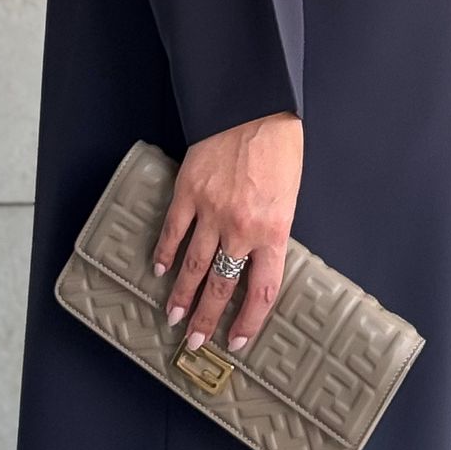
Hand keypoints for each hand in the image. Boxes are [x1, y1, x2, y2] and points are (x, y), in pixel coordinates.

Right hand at [152, 109, 302, 354]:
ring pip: (193, 266)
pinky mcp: (189, 191)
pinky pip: (174, 231)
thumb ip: (272, 230)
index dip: (249, 322)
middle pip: (221, 285)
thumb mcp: (289, 195)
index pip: (261, 291)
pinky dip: (165, 253)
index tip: (238, 341)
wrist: (256, 106)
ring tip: (174, 317)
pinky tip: (161, 269)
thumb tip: (256, 260)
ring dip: (182, 296)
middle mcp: (241, 228)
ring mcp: (212, 211)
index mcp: (273, 230)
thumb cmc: (280, 146)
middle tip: (196, 342)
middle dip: (207, 319)